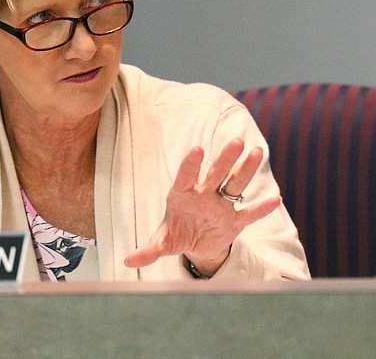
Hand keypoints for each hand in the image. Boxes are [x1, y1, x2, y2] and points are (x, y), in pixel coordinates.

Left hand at [124, 138, 281, 275]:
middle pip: (215, 174)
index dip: (190, 165)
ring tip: (256, 151)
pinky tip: (275, 199)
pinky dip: (261, 209)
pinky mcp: (235, 220)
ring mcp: (221, 205)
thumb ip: (148, 250)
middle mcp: (203, 195)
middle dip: (225, 159)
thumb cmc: (177, 235)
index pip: (186, 177)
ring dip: (245, 170)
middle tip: (235, 142)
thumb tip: (129, 261)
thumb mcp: (162, 243)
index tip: (197, 149)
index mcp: (182, 196)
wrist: (196, 245)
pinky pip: (249, 213)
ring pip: (235, 184)